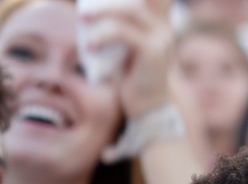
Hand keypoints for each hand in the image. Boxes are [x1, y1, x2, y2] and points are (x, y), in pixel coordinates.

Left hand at [82, 0, 174, 116]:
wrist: (148, 108)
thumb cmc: (133, 78)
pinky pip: (124, 33)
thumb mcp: (124, 48)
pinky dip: (104, 36)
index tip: (101, 3)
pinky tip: (89, 47)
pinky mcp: (153, 51)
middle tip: (84, 10)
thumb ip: (117, 29)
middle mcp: (164, 26)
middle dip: (108, 2)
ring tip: (83, 19)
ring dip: (104, 12)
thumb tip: (88, 12)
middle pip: (137, 0)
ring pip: (131, 11)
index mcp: (159, 23)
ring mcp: (161, 37)